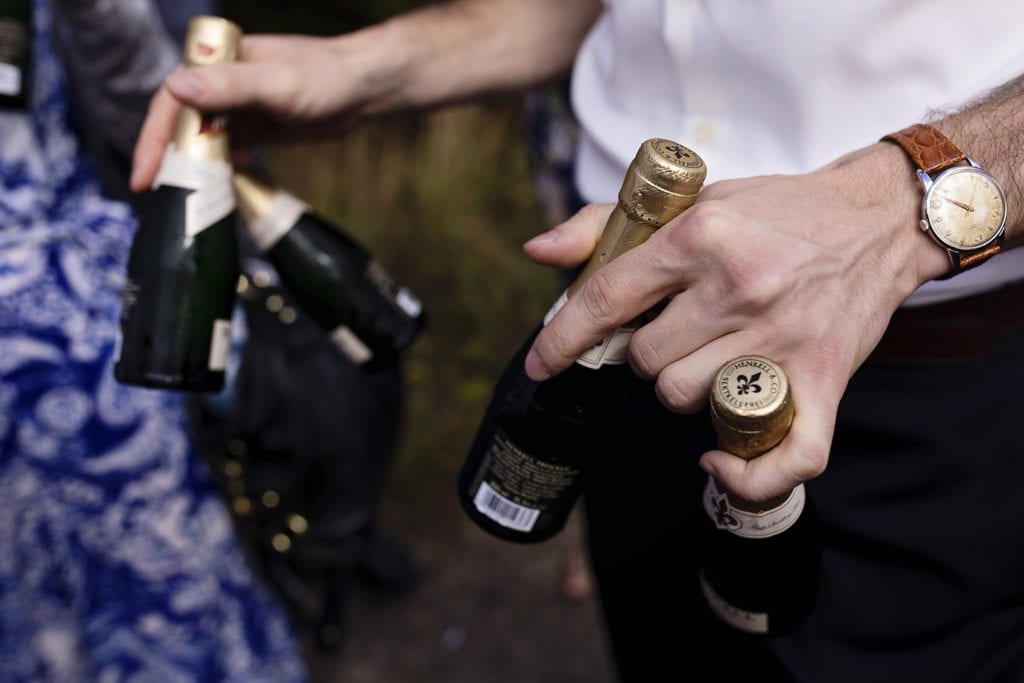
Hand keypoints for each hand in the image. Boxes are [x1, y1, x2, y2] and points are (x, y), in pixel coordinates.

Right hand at [130, 31, 397, 191]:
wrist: (364, 88)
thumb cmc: (326, 78)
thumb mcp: (278, 84)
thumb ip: (231, 86)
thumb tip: (177, 88)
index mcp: (217, 63)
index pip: (170, 101)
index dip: (153, 139)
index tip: (144, 176)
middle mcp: (220, 83)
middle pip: (179, 124)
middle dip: (168, 160)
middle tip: (159, 197)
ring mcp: (236, 106)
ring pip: (201, 141)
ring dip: (195, 168)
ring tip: (190, 197)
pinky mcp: (253, 126)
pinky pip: (226, 151)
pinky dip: (223, 168)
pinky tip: (231, 180)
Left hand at [522, 142, 949, 502]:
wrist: (876, 220)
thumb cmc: (774, 212)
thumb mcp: (692, 202)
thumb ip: (606, 225)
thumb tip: (538, 251)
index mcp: (700, 239)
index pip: (609, 299)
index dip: (563, 338)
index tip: (540, 364)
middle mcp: (739, 289)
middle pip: (647, 362)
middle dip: (644, 356)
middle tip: (672, 334)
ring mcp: (783, 338)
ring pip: (688, 399)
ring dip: (683, 391)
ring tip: (706, 361)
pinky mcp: (822, 378)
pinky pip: (782, 456)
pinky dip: (744, 473)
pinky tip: (719, 456)